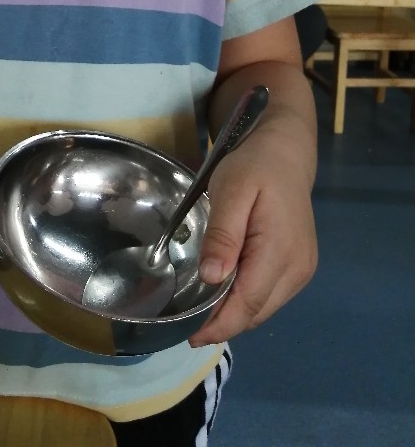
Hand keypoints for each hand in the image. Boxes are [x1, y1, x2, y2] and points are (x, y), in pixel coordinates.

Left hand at [187, 135, 317, 346]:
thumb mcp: (231, 191)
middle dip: (223, 323)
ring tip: (202, 312)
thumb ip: (223, 235)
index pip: (248, 304)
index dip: (219, 325)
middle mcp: (297, 268)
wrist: (287, 153)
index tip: (190, 335)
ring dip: (235, 314)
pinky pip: (271, 294)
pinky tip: (226, 293)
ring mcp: (302, 268)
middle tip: (187, 323)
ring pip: (265, 307)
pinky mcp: (301, 264)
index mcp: (280, 252)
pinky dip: (247, 300)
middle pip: (256, 311)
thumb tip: (213, 278)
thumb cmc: (255, 167)